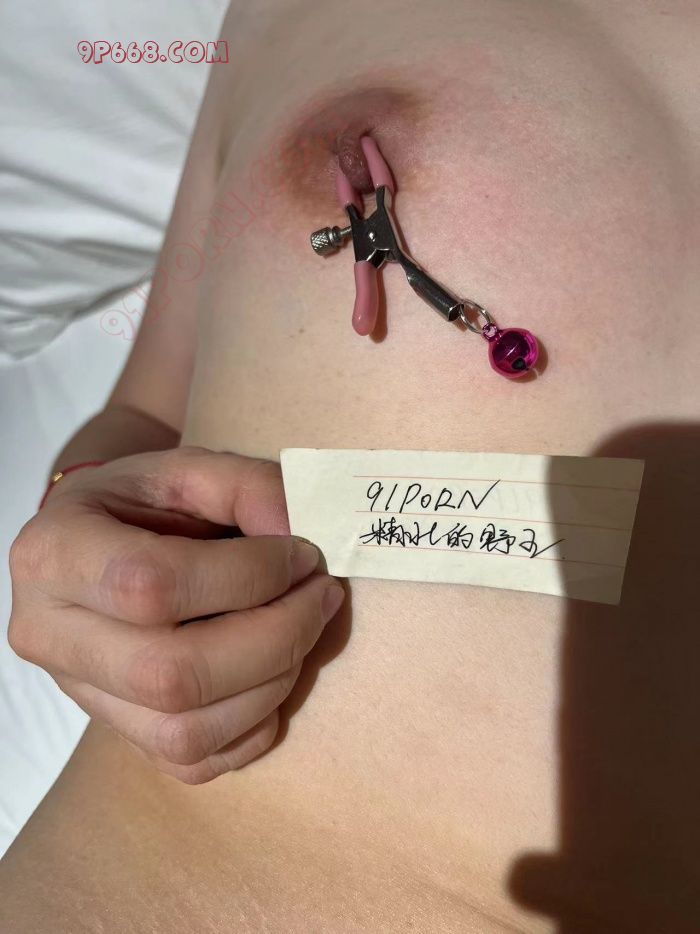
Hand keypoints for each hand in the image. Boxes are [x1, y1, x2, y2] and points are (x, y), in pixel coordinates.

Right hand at [8, 446, 344, 782]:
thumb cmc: (145, 502)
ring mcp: (80, 696)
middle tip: (322, 595)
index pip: (153, 585)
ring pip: (185, 731)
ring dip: (273, 683)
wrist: (103, 541)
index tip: (302, 553)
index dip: (248, 575)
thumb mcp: (190, 468)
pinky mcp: (118, 733)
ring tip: (304, 628)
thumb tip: (299, 543)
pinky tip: (274, 672)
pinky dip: (253, 727)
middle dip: (276, 636)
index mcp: (54, 554)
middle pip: (172, 673)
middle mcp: (50, 635)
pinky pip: (192, 761)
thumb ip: (249, 489)